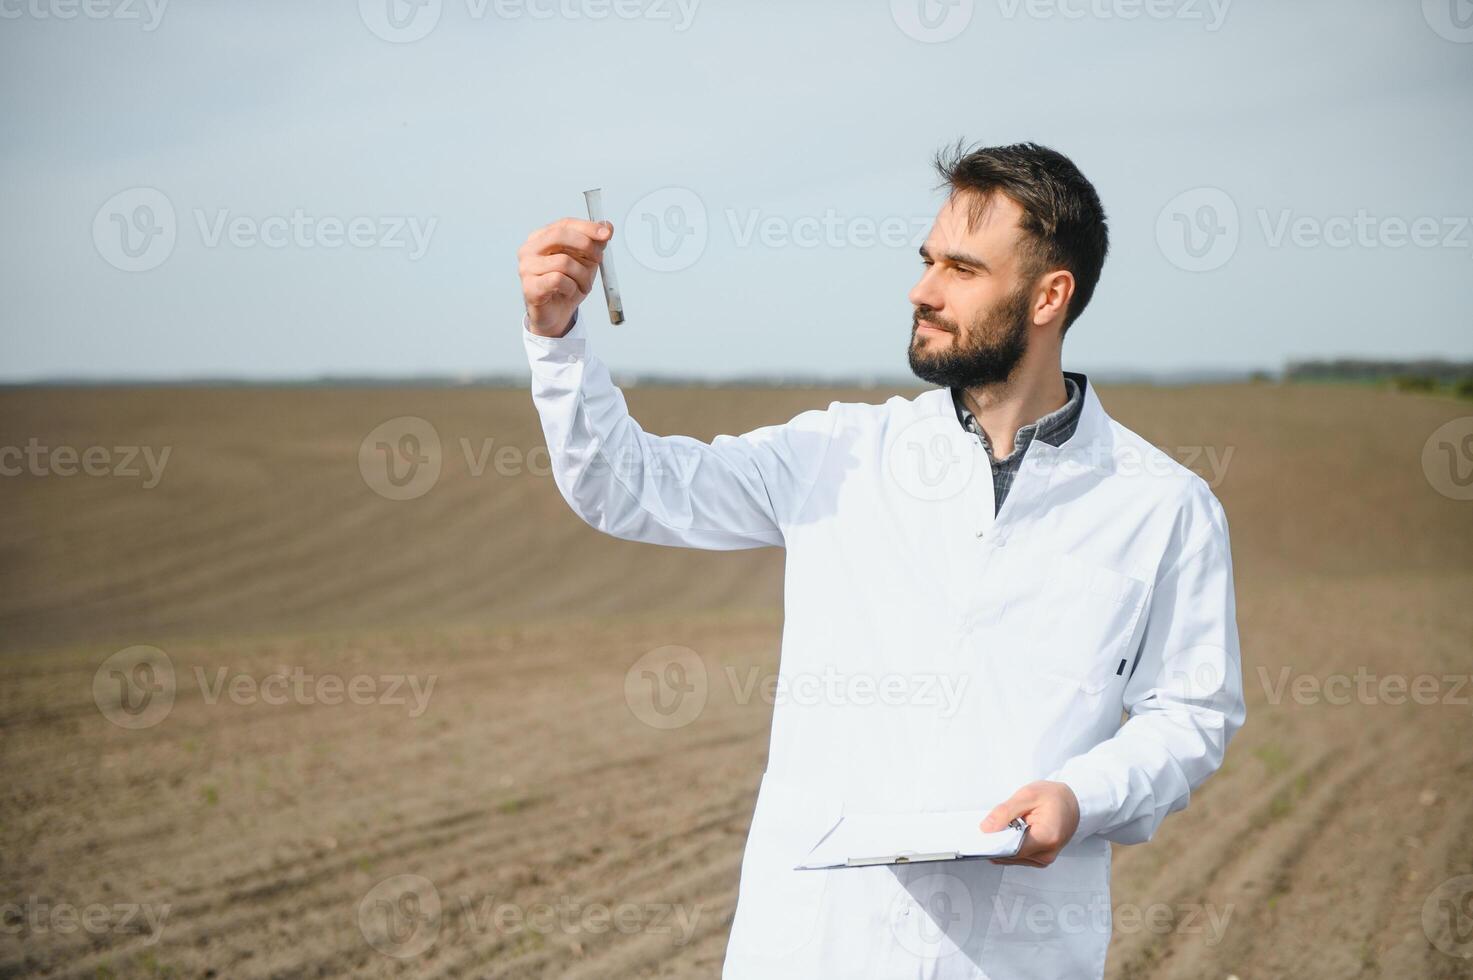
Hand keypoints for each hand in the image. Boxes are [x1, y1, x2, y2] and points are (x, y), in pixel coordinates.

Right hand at [517, 218, 613, 337]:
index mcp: (541, 237)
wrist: (557, 314)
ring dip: (582, 275)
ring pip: (563, 261)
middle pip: (559, 235)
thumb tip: (608, 226)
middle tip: (597, 259)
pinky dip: (571, 287)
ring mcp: (526, 268)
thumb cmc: (568, 284)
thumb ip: (595, 243)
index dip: (587, 227)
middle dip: (585, 245)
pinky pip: (558, 280)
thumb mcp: (586, 261)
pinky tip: (570, 292)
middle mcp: (529, 249)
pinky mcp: (530, 287)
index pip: (564, 224)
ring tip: (584, 285)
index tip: (606, 234)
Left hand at [981, 780, 1080, 867]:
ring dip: (1001, 845)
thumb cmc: (1054, 797)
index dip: (992, 845)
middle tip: (984, 828)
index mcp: (1047, 837)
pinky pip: (1017, 856)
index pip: (1012, 849)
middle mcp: (1047, 853)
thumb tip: (986, 828)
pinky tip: (1006, 833)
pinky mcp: (1039, 859)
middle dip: (995, 843)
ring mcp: (1044, 859)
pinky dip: (1008, 846)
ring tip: (998, 828)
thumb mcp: (1027, 795)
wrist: (1072, 803)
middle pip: (1010, 855)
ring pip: (1011, 858)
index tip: (977, 840)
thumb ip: (1005, 812)